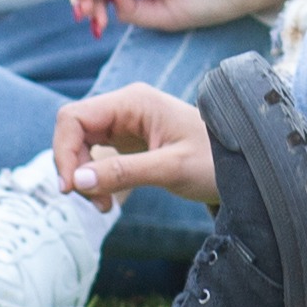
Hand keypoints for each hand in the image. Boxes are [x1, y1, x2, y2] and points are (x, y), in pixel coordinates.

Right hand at [50, 81, 219, 209]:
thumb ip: (125, 172)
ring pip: (81, 145)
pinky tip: (108, 199)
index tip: (71, 188)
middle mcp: (125, 106)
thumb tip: (77, 181)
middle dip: (72, 167)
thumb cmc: (215, 161)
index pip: (74, 117)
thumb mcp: (172, 169)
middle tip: (92, 201)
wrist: (243, 166)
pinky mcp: (129, 140)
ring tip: (104, 205)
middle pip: (73, 131)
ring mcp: (126, 122)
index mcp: (133, 101)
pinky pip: (96, 155)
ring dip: (83, 176)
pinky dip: (95, 178)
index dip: (63, 151)